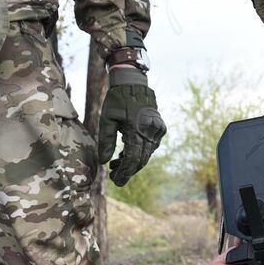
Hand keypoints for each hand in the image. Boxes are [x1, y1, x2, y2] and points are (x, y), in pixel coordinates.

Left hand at [98, 66, 164, 185]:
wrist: (134, 83)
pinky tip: (126, 152)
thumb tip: (104, 161)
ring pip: (146, 154)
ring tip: (116, 163)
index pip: (133, 158)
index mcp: (136, 128)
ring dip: (133, 161)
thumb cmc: (117, 100)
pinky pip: (150, 146)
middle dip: (128, 170)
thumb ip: (106, 141)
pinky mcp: (160, 127)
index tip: (116, 181)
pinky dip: (139, 152)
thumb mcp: (107, 119)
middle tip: (114, 176)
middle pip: (141, 159)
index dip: (125, 172)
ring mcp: (157, 129)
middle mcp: (150, 131)